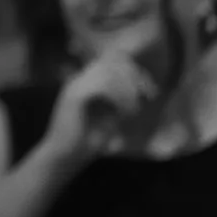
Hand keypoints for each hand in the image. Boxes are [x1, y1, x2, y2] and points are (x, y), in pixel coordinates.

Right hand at [40, 48, 156, 168]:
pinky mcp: (74, 97)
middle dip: (136, 78)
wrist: (66, 156)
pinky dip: (119, 99)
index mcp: (86, 81)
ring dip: (128, 90)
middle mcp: (79, 79)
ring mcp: (74, 86)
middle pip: (113, 62)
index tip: (150, 94)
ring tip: (134, 110)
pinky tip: (125, 114)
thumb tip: (141, 89)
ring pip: (109, 72)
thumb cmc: (88, 140)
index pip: (114, 60)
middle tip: (148, 98)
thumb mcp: (111, 115)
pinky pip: (102, 87)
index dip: (136, 72)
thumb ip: (121, 99)